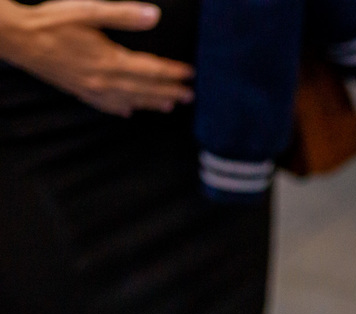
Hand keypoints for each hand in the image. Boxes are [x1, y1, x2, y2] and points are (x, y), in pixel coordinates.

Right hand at [0, 0, 193, 115]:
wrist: (16, 39)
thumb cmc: (51, 22)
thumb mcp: (89, 11)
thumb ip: (124, 15)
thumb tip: (154, 16)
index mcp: (110, 61)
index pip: (151, 70)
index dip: (172, 73)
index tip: (190, 74)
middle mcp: (104, 80)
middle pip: (144, 89)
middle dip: (169, 92)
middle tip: (189, 95)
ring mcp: (91, 89)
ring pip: (129, 100)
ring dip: (151, 103)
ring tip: (169, 106)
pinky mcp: (78, 91)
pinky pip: (105, 105)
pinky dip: (121, 109)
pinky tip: (129, 112)